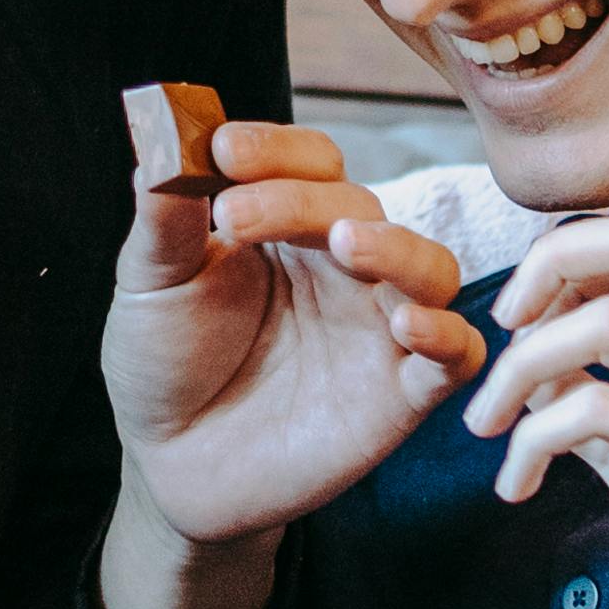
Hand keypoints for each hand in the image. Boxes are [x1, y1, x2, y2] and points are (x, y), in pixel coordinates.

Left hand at [102, 119, 489, 594]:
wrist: (172, 469)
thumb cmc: (166, 366)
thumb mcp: (152, 286)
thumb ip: (164, 219)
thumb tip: (163, 139)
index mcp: (289, 228)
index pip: (310, 164)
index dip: (273, 149)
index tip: (221, 150)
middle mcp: (344, 268)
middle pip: (360, 207)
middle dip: (301, 202)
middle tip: (234, 218)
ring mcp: (377, 328)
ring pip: (431, 267)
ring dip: (398, 248)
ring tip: (348, 246)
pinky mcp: (402, 394)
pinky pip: (457, 355)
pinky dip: (446, 334)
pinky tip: (407, 325)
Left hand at [465, 205, 608, 608]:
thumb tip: (538, 380)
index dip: (577, 257)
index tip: (527, 320)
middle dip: (550, 263)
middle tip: (500, 327)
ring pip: (604, 321)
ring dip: (520, 367)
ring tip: (486, 424)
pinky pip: (597, 409)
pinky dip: (534, 439)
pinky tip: (517, 486)